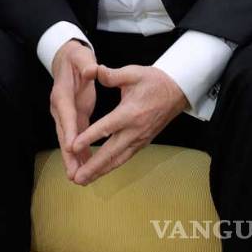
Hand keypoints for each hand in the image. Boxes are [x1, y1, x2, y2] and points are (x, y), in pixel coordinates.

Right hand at [50, 40, 96, 182]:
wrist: (67, 59)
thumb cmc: (76, 58)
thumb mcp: (82, 57)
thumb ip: (86, 63)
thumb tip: (92, 69)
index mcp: (62, 93)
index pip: (66, 114)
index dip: (70, 131)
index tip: (73, 147)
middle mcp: (60, 107)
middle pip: (63, 134)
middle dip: (68, 154)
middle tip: (73, 173)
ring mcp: (64, 115)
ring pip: (67, 139)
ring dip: (72, 159)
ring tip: (78, 177)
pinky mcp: (72, 118)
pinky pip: (75, 138)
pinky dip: (79, 153)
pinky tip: (85, 166)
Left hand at [70, 64, 187, 185]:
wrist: (177, 91)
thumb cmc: (153, 80)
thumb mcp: (133, 72)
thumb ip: (111, 74)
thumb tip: (92, 70)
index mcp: (130, 113)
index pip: (106, 128)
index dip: (89, 137)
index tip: (73, 147)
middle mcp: (135, 130)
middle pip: (111, 152)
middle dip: (93, 166)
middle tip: (76, 178)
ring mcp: (140, 139)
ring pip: (118, 159)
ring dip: (100, 171)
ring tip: (83, 180)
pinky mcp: (142, 142)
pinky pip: (125, 157)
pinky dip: (111, 166)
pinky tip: (99, 173)